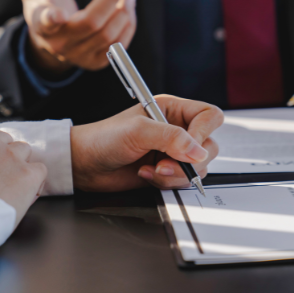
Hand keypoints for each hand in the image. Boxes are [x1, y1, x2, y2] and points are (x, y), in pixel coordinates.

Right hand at [17, 0, 136, 73]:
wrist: (51, 41)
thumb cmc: (43, 6)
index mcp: (42, 24)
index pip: (47, 23)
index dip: (53, 18)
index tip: (60, 13)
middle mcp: (61, 44)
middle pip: (90, 24)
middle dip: (108, 0)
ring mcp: (80, 56)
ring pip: (108, 36)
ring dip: (123, 13)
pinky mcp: (96, 62)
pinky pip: (119, 46)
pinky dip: (128, 26)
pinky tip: (128, 10)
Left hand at [70, 96, 223, 191]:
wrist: (84, 164)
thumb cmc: (104, 138)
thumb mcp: (139, 131)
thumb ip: (172, 138)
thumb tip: (199, 152)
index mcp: (173, 109)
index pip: (209, 116)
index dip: (204, 132)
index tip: (190, 147)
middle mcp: (177, 129)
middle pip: (208, 146)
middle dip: (188, 160)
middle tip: (164, 163)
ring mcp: (173, 152)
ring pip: (198, 167)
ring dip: (176, 174)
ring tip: (152, 170)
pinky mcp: (167, 171)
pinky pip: (184, 181)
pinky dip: (167, 182)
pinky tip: (147, 175)